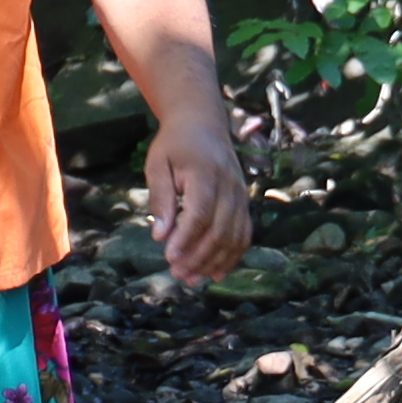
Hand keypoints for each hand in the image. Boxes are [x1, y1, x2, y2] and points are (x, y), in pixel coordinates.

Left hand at [149, 121, 253, 284]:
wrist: (203, 124)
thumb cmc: (174, 145)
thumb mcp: (157, 164)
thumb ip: (160, 198)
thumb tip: (160, 235)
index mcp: (205, 173)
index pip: (200, 212)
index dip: (186, 238)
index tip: (169, 258)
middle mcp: (229, 185)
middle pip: (219, 229)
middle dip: (199, 256)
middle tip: (177, 274)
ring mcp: (240, 194)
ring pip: (234, 236)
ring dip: (214, 261)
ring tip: (192, 279)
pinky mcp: (244, 202)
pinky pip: (244, 233)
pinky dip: (232, 256)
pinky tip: (216, 273)